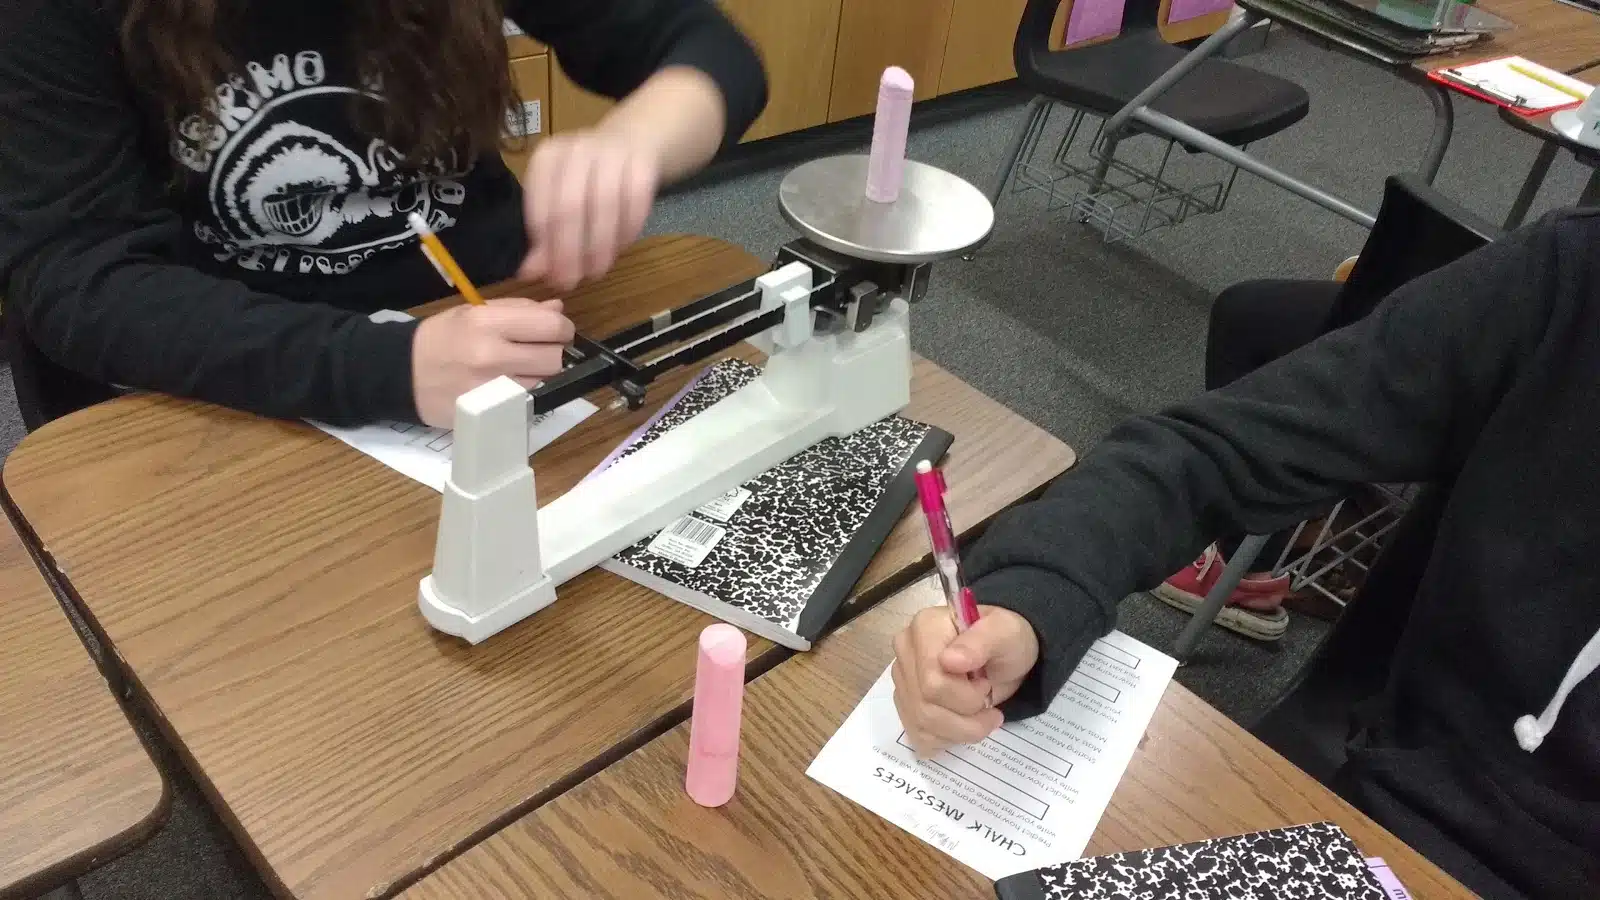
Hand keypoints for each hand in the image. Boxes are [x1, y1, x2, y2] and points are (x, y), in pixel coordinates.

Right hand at [411, 297, 574, 426]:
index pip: (551, 326)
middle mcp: (491, 356)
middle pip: (554, 358)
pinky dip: (527, 393)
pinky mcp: (489, 412)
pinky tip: (512, 385)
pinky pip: (527, 401)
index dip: (561, 328)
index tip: (556, 330)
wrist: (403, 374)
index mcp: (487, 323)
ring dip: (541, 375)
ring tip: (521, 367)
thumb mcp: (474, 313)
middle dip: (555, 352)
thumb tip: (558, 311)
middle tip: (540, 350)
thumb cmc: (442, 338)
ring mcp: (491, 389)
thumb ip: (519, 309)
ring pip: (545, 383)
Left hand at [518, 128, 660, 291]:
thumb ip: (544, 238)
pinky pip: (636, 201)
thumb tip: (529, 274)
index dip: (544, 245)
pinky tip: (621, 249)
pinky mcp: (642, 162)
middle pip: (570, 206)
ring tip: (596, 272)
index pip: (540, 205)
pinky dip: (628, 230)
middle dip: (569, 249)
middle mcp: (576, 150)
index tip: (548, 276)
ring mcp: (611, 153)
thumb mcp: (559, 201)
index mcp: (547, 158)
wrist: (630, 142)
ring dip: (600, 246)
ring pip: (604, 204)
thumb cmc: (586, 180)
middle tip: (571, 282)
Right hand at [891, 604, 1040, 756]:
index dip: (965, 696)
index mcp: (924, 628)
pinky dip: (947, 739)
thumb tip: (949, 661)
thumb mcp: (1005, 634)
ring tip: (982, 717)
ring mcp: (903, 679)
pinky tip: (962, 725)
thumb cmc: (1005, 640)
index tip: (986, 685)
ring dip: (961, 731)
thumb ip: (980, 643)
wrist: (1003, 655)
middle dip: (967, 718)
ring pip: (921, 725)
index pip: (931, 681)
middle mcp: (905, 652)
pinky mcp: (906, 703)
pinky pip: (919, 735)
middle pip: (925, 707)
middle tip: (989, 704)